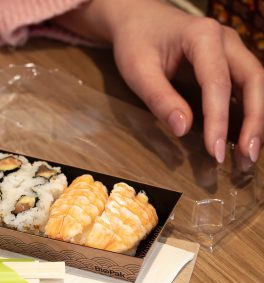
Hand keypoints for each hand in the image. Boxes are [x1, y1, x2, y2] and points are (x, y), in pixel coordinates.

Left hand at [55, 0, 263, 162]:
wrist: (137, 19)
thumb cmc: (136, 41)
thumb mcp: (137, 70)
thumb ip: (160, 98)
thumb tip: (183, 129)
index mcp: (202, 36)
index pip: (217, 82)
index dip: (219, 120)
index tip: (215, 152)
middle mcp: (226, 39)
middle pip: (253, 80)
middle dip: (254, 121)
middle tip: (245, 157)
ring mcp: (231, 49)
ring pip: (256, 84)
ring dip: (256, 120)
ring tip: (247, 155)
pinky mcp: (229, 61)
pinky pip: (247, 87)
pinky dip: (248, 112)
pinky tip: (242, 138)